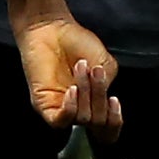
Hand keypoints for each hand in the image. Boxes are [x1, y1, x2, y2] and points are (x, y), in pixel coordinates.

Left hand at [17, 18, 121, 134]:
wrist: (53, 28)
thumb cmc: (77, 43)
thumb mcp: (105, 65)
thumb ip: (108, 86)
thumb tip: (105, 102)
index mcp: (94, 103)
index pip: (107, 130)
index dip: (114, 122)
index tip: (114, 101)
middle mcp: (78, 109)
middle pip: (97, 123)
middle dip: (100, 97)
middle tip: (95, 72)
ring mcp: (61, 108)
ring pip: (81, 118)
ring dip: (86, 92)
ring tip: (81, 68)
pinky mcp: (44, 105)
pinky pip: (59, 121)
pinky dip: (70, 108)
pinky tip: (72, 90)